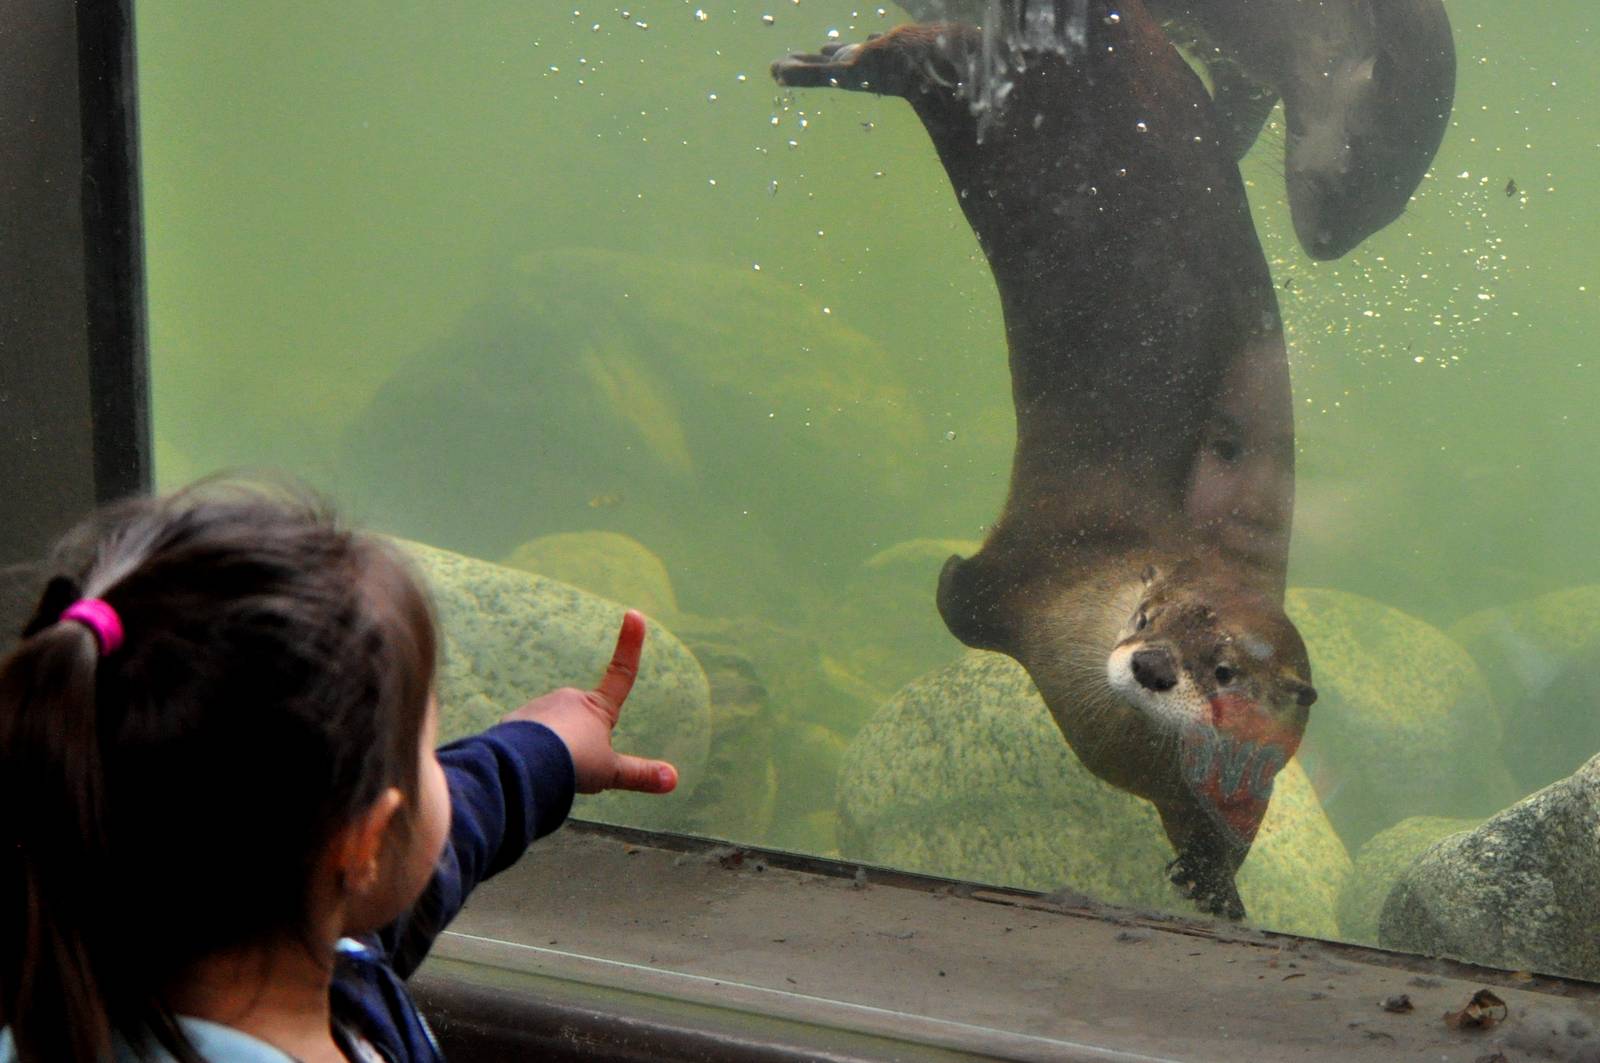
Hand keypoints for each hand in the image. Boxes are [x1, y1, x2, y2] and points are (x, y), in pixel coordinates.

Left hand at [504, 609, 678, 794]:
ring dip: (552, 747)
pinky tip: (527, 768)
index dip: (630, 645)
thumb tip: (674, 779)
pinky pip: (527, 737)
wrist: (525, 763)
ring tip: (548, 770)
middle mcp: (569, 699)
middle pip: (580, 717)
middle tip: (573, 768)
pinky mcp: (514, 721)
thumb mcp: (610, 772)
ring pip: (551, 728)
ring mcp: (540, 707)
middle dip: (577, 740)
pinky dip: (529, 751)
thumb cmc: (574, 762)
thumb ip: (639, 774)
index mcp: (598, 708)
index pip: (622, 674)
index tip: (634, 614)